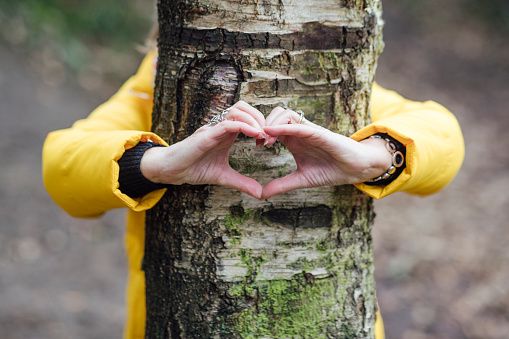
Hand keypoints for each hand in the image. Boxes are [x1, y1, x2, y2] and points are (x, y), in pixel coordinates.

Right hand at [140, 101, 265, 198]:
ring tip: (262, 134)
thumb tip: (260, 194)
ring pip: (236, 110)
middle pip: (244, 107)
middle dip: (259, 117)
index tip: (268, 141)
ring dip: (253, 119)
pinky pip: (226, 123)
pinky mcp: (206, 135)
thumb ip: (242, 183)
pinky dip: (243, 125)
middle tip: (267, 135)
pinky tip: (254, 134)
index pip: (247, 116)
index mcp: (227, 133)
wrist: (172, 172)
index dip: (261, 124)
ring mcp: (213, 129)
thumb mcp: (224, 177)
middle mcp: (220, 127)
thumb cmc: (195, 169)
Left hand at [261, 107, 391, 198]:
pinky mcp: (319, 133)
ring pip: (285, 114)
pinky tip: (271, 132)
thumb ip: (281, 185)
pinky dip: (284, 126)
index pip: (272, 126)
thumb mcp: (300, 179)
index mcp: (293, 140)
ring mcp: (309, 130)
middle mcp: (299, 132)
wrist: (355, 169)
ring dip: (271, 123)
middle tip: (258, 142)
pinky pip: (299, 125)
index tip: (255, 145)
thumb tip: (261, 195)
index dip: (260, 132)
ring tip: (265, 140)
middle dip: (262, 124)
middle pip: (275, 114)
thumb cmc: (330, 170)